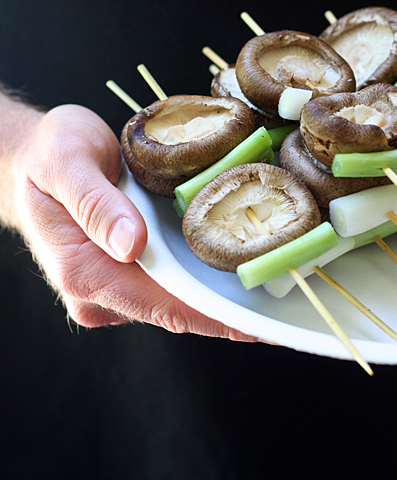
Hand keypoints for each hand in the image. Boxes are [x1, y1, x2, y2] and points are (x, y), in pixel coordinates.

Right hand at [13, 103, 255, 339]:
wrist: (34, 158)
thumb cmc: (47, 155)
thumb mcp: (66, 162)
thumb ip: (95, 203)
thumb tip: (130, 245)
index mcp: (83, 270)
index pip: (161, 305)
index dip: (212, 317)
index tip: (256, 324)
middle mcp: (98, 289)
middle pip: (173, 308)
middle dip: (224, 310)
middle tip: (278, 304)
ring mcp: (110, 283)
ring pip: (173, 297)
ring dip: (215, 293)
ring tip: (266, 284)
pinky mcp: (121, 270)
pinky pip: (166, 280)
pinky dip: (198, 275)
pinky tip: (230, 264)